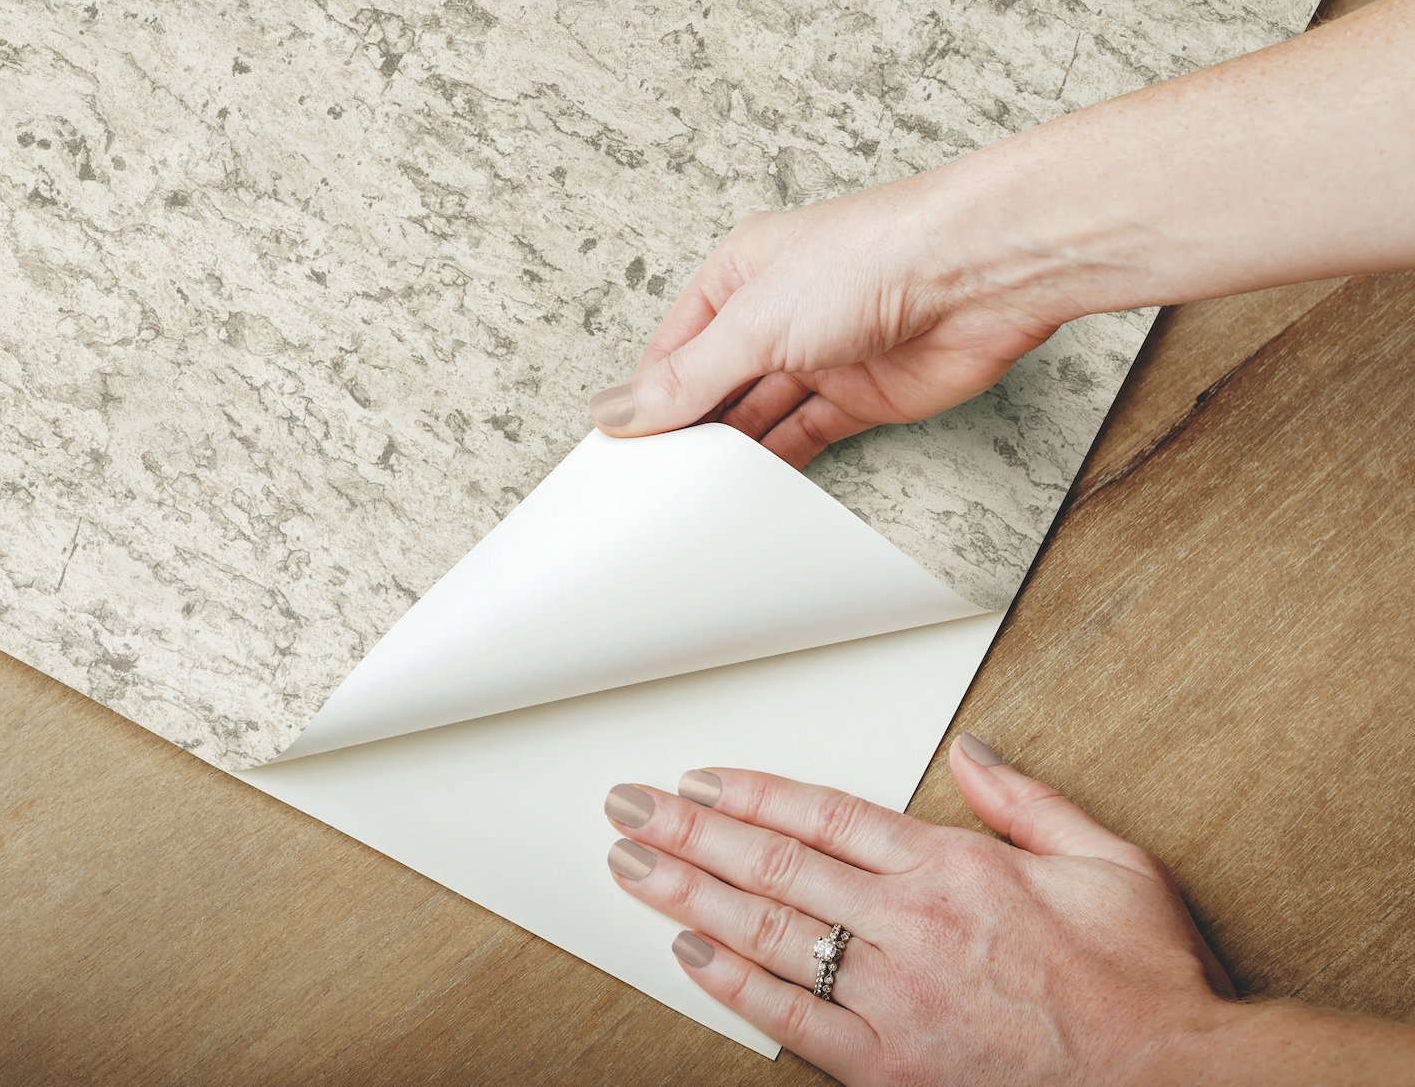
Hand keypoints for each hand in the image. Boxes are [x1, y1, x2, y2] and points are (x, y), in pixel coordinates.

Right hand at [587, 184, 1062, 467]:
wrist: (977, 274)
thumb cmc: (873, 257)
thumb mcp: (754, 321)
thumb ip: (687, 377)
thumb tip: (620, 409)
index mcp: (739, 275)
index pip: (674, 349)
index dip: (646, 398)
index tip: (619, 449)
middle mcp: (777, 314)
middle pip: (714, 387)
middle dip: (688, 430)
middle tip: (653, 483)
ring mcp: (820, 356)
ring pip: (759, 416)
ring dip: (732, 453)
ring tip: (694, 495)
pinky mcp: (862, 397)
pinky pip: (806, 437)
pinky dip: (780, 464)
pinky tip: (751, 490)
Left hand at [602, 735, 1236, 1083]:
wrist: (1175, 1084)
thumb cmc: (1142, 983)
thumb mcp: (1108, 861)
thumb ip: (1027, 801)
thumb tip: (971, 752)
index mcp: (953, 870)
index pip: (823, 814)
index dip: (750, 793)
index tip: (699, 779)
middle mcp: (910, 927)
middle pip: (774, 865)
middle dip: (690, 831)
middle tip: (631, 808)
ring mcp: (893, 998)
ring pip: (767, 933)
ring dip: (688, 895)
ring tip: (633, 865)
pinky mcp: (890, 1066)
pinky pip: (791, 1020)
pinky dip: (733, 987)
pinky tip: (688, 956)